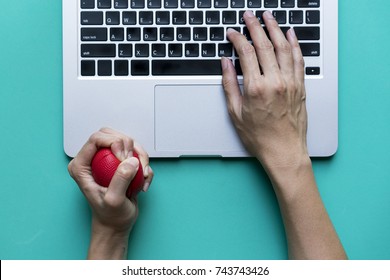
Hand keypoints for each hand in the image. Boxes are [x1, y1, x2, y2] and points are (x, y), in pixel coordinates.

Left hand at [68, 128, 153, 258]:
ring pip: (127, 142)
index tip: (124, 157)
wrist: (117, 224)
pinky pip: (136, 153)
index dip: (114, 142)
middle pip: (112, 135)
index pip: (96, 139)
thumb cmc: (110, 215)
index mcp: (81, 166)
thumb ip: (120, 180)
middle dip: (128, 147)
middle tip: (134, 165)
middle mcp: (93, 160)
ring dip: (140, 156)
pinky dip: (144, 165)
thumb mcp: (113, 200)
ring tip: (140, 177)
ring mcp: (107, 160)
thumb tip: (131, 161)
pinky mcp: (120, 163)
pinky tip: (142, 181)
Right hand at [222, 10, 307, 169]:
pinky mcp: (300, 87)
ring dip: (275, 29)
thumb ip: (229, 85)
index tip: (232, 33)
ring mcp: (290, 83)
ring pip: (283, 47)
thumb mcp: (236, 113)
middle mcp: (275, 82)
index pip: (246, 54)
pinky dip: (295, 44)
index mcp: (255, 88)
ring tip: (268, 17)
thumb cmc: (260, 137)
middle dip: (255, 27)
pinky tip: (290, 34)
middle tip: (249, 16)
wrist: (284, 151)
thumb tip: (225, 64)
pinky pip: (298, 60)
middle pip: (265, 45)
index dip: (237, 39)